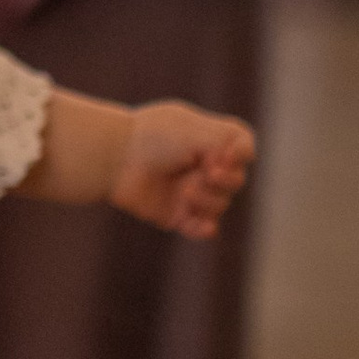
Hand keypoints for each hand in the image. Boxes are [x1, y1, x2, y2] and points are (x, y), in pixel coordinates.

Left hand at [109, 102, 254, 241]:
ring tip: (185, 193)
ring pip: (220, 205)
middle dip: (224, 182)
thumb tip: (244, 158)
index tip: (224, 157)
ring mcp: (191, 191)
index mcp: (210, 140)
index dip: (239, 156)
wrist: (115, 157)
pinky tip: (203, 227)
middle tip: (204, 175)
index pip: (243, 149)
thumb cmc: (154, 136)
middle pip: (236, 182)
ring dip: (208, 201)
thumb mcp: (194, 130)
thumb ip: (226, 141)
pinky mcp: (177, 214)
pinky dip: (204, 228)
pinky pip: (201, 228)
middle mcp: (204, 165)